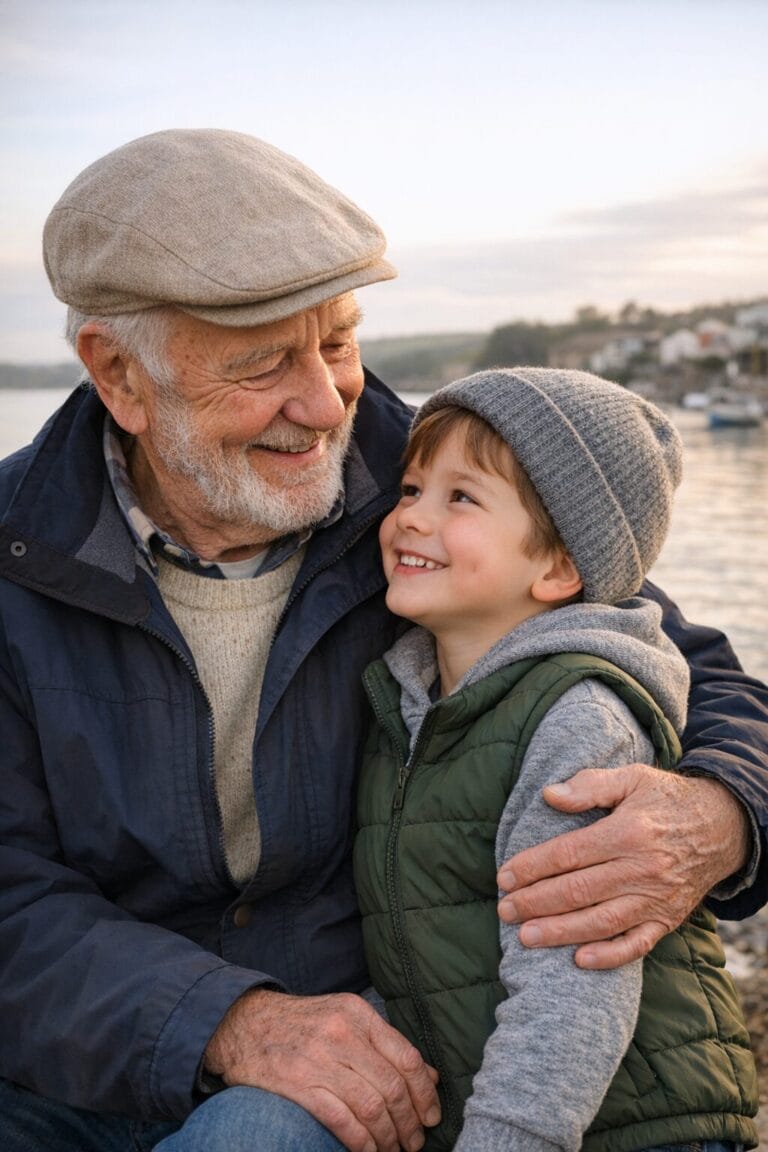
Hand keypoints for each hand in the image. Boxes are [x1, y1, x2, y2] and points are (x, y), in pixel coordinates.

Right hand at [204, 988, 439, 1151]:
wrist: (243, 1023)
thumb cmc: (301, 1024)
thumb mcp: (345, 1018)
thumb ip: (385, 1044)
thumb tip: (429, 1076)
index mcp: (358, 1014)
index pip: (407, 1057)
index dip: (425, 1092)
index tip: (432, 1115)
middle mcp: (342, 1034)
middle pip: (393, 1087)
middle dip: (411, 1122)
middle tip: (416, 1141)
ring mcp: (319, 1060)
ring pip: (372, 1107)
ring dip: (389, 1137)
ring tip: (394, 1150)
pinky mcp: (299, 1086)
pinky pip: (342, 1121)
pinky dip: (362, 1143)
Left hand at [497, 763, 750, 969]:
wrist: (724, 826)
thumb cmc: (668, 798)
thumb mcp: (632, 777)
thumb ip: (590, 785)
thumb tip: (549, 795)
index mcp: (628, 832)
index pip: (568, 854)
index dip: (532, 867)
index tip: (504, 876)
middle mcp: (642, 869)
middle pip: (578, 890)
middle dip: (535, 902)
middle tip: (504, 909)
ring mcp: (656, 899)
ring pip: (601, 921)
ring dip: (560, 932)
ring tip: (526, 937)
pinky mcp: (668, 919)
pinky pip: (637, 944)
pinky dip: (609, 956)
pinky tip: (579, 960)